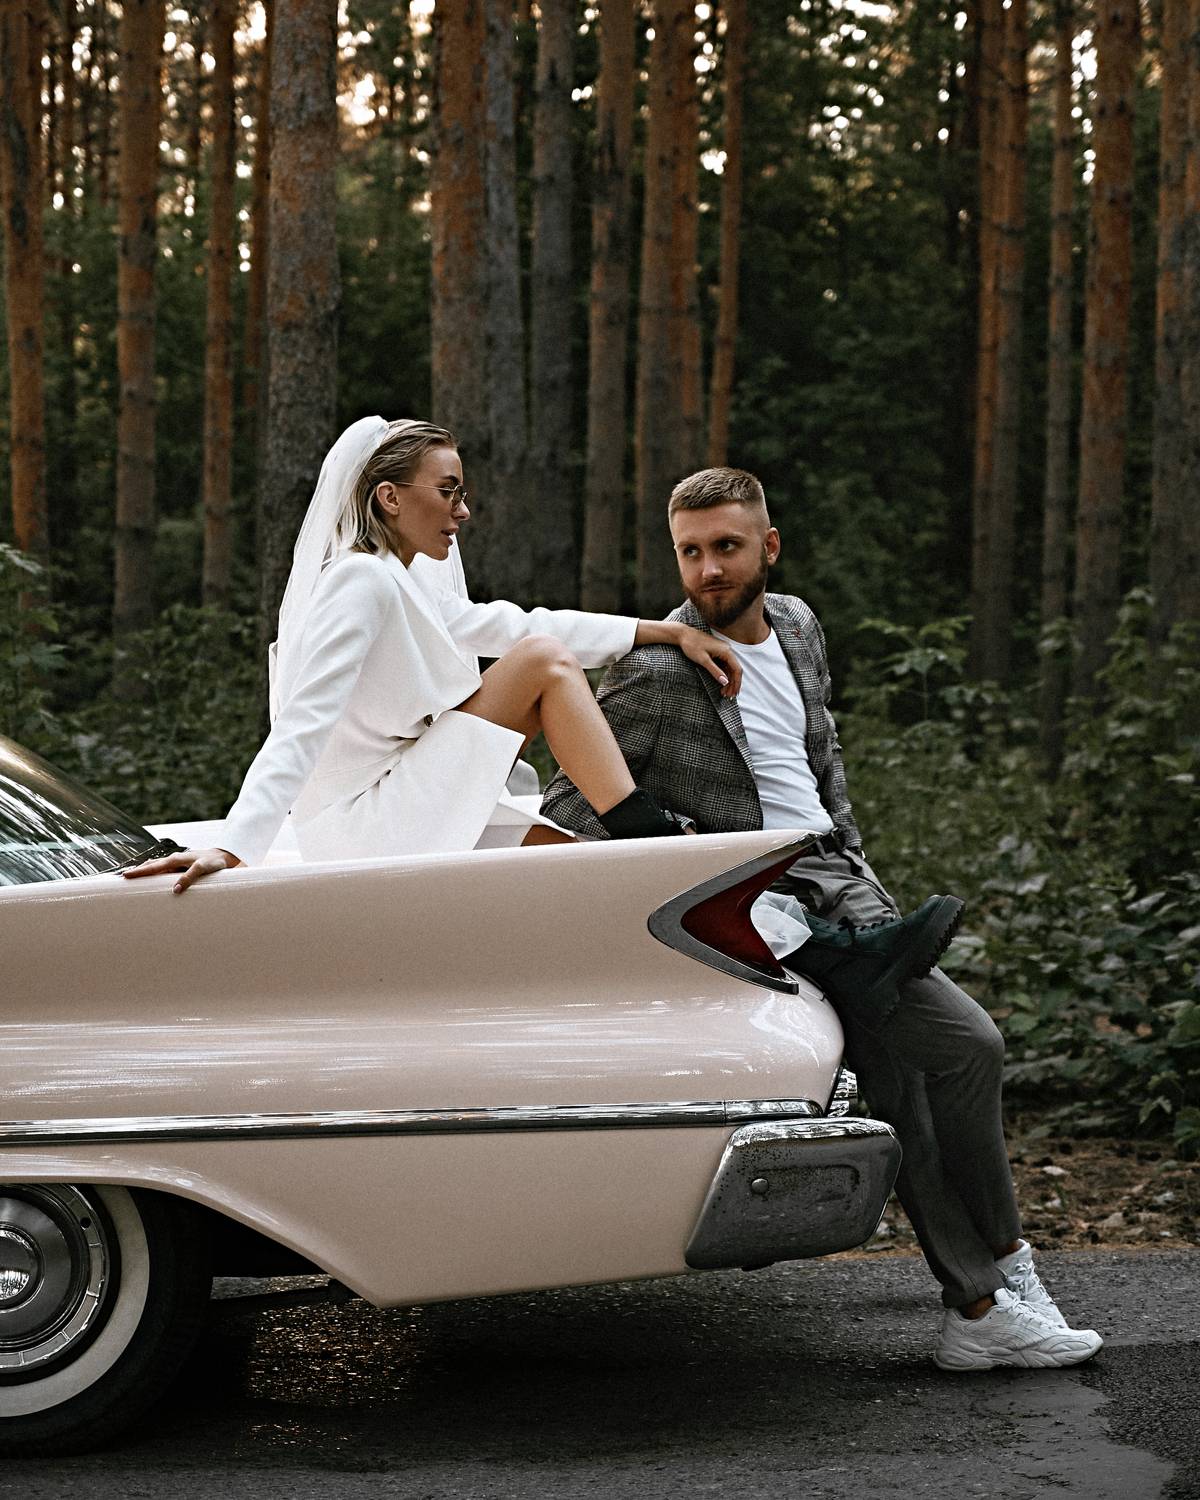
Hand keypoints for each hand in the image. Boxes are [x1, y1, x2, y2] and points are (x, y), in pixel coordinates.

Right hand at [121, 847, 240, 893]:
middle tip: (119, 879)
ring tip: (129, 880)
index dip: (138, 872)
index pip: (153, 867)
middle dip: (135, 872)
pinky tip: (148, 881)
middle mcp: (173, 860)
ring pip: (155, 867)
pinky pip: (162, 871)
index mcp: (176, 859)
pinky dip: (153, 874)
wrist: (223, 857)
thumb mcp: (203, 869)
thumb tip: (175, 890)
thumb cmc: (214, 862)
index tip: (124, 876)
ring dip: (143, 872)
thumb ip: (190, 878)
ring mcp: (175, 863)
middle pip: (150, 866)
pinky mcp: (179, 867)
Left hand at [675, 625, 741, 697]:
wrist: (684, 635)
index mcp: (726, 651)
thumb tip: (725, 682)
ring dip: (729, 681)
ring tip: (724, 693)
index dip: (737, 683)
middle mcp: (727, 650)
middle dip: (733, 684)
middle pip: (735, 670)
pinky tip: (721, 683)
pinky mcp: (718, 652)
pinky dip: (724, 675)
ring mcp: (723, 651)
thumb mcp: (703, 660)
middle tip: (728, 696)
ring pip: (730, 669)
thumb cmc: (692, 645)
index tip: (734, 694)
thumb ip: (715, 671)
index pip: (737, 669)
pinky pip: (724, 666)